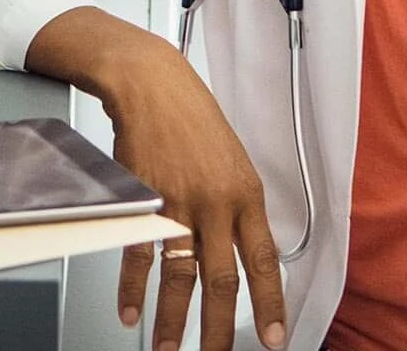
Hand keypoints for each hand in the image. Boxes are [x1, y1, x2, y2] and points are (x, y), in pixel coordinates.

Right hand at [26, 8, 287, 350]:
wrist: (152, 83)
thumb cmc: (192, 118)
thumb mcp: (232, 161)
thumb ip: (238, 207)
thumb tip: (243, 250)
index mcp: (247, 195)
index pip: (265, 261)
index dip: (271, 304)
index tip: (274, 337)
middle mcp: (217, 203)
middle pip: (223, 280)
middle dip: (220, 328)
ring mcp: (179, 202)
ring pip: (180, 275)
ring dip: (174, 320)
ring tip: (170, 349)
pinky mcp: (145, 199)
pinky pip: (139, 255)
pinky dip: (133, 287)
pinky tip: (132, 310)